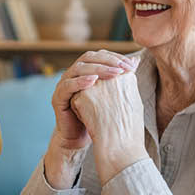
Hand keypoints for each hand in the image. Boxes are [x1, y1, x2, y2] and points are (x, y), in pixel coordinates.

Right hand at [43, 51, 137, 186]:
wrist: (81, 138)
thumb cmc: (98, 117)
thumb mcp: (111, 95)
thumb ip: (120, 79)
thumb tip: (136, 61)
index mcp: (85, 71)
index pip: (99, 55)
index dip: (115, 57)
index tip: (131, 65)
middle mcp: (73, 74)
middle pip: (88, 58)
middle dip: (108, 61)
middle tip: (123, 68)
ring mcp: (63, 85)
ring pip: (78, 68)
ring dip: (97, 69)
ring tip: (114, 74)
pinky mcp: (57, 98)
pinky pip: (67, 86)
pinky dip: (80, 82)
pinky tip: (93, 81)